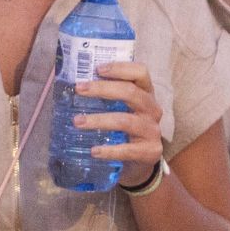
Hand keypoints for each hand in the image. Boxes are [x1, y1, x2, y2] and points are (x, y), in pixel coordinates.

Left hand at [75, 62, 164, 185]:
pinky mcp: (150, 151)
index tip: (97, 69)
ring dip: (99, 120)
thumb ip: (108, 98)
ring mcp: (153, 130)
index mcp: (147, 93)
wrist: (140, 163)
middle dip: (102, 89)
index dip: (120, 68)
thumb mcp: (123, 110)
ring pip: (125, 120)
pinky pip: (128, 150)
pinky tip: (94, 151)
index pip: (140, 72)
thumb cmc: (127, 130)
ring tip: (77, 121)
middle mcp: (153, 109)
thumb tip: (76, 85)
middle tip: (79, 89)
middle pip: (131, 93)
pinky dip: (109, 150)